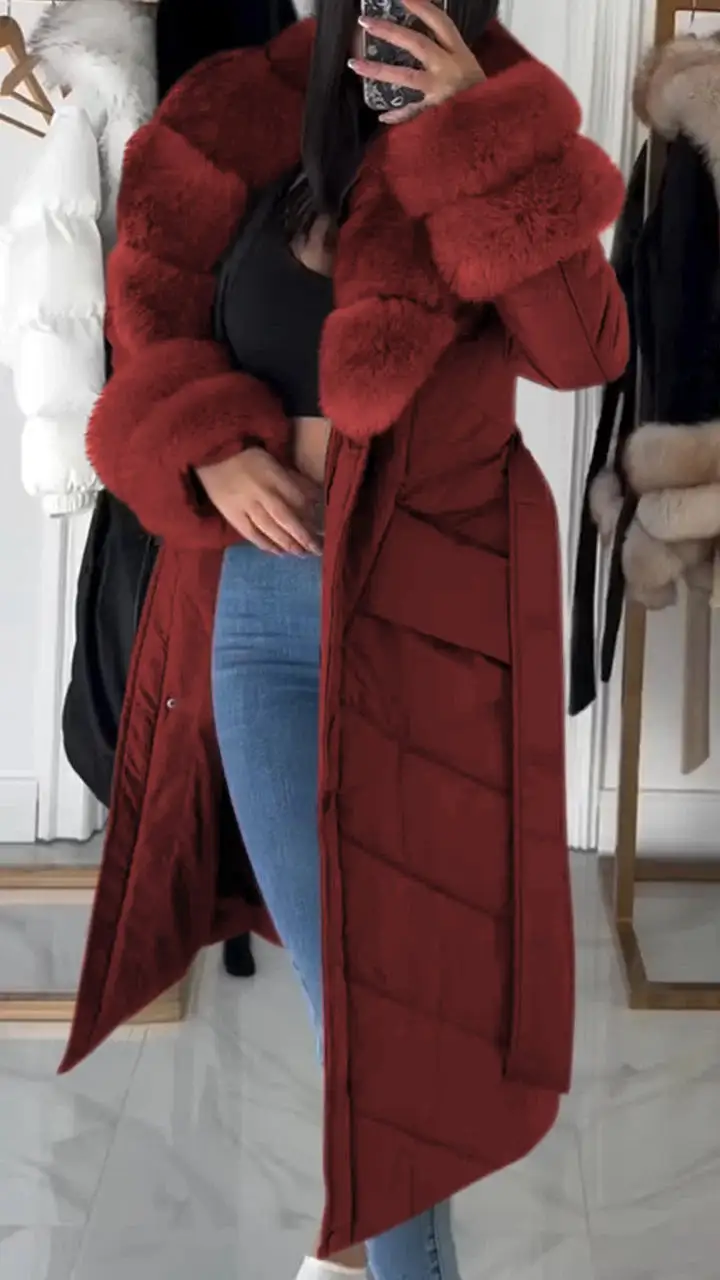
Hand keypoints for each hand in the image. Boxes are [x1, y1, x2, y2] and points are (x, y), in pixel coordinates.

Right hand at [196, 448, 322, 554]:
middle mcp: (261, 492)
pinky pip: (251, 534)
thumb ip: (293, 479)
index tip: (323, 526)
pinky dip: (266, 544)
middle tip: (318, 550)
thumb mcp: (274, 461)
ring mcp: (245, 505)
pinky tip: (279, 552)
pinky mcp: (231, 515)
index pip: (297, 498)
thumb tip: (316, 497)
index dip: (311, 514)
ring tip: (302, 554)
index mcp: (273, 475)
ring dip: (288, 543)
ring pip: (270, 529)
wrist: (211, 456)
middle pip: (286, 517)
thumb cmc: (248, 458)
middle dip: (304, 536)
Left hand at [350, 0, 484, 123]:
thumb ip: (448, 55)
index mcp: (460, 52)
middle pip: (418, 43)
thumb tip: (422, 39)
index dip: (421, 6)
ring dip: (379, 70)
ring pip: (407, 76)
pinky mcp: (437, 113)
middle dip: (390, 31)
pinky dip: (398, 115)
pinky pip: (412, 113)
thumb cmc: (482, 95)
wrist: (496, 123)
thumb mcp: (470, 68)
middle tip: (365, 22)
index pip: (440, 22)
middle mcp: (450, 67)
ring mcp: (442, 91)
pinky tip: (382, 116)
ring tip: (355, 64)